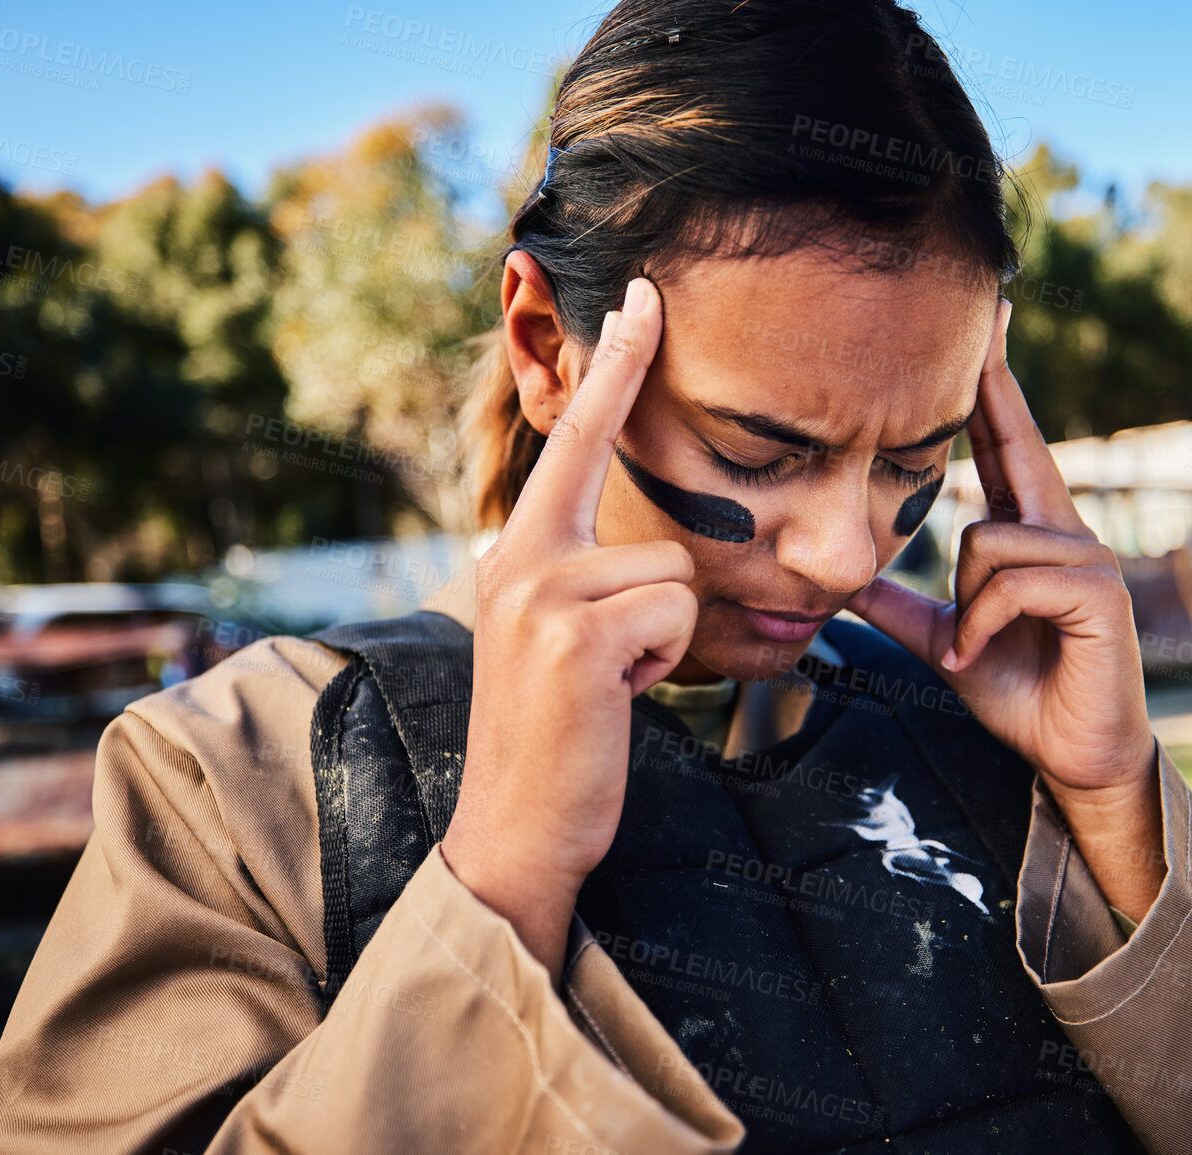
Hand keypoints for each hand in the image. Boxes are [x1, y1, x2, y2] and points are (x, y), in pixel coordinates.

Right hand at [441, 278, 695, 980]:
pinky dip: (661, 664)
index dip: (618, 365)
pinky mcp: (575, 634)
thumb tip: (637, 555)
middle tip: (608, 659)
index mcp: (519, 550)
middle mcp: (521, 556)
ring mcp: (542, 591)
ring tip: (609, 688)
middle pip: (658, 529)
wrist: (515, 824)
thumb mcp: (557, 637)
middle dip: (658, 605)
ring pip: (675, 578)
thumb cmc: (556, 733)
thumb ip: (580, 578)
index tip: (647, 297)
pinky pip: (671, 615)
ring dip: (662, 643)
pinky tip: (612, 699)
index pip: (573, 438)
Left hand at [849, 299, 1163, 917]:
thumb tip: (843, 582)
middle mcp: (1061, 530)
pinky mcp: (1098, 593)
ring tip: (970, 649)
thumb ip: (902, 607)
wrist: (1073, 753)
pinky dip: (981, 625)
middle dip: (999, 380)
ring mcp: (1086, 557)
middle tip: (991, 306)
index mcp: (1029, 533)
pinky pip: (1011, 580)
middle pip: (1020, 441)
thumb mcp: (945, 640)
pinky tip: (981, 657)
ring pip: (986, 539)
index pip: (1006, 445)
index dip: (995, 387)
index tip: (988, 326)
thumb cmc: (1020, 690)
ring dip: (962, 607)